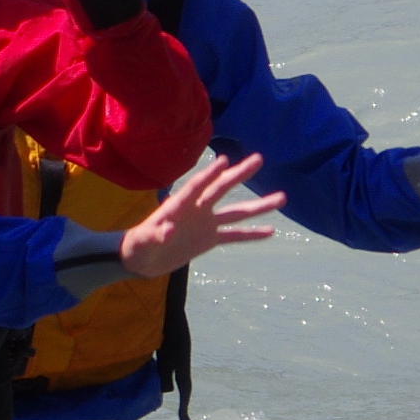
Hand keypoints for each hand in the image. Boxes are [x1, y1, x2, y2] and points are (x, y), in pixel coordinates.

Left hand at [119, 152, 282, 276]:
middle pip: (220, 189)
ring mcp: (205, 223)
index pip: (196, 186)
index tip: (224, 161)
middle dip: (238, 174)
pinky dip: (251, 234)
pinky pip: (234, 236)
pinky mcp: (209, 239)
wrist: (141, 260)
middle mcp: (196, 210)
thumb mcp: (143, 242)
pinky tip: (271, 231)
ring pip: (236, 213)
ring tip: (282, 198)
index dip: (209, 175)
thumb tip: (169, 231)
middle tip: (258, 159)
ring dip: (257, 206)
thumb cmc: (138, 246)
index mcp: (178, 206)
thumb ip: (155, 236)